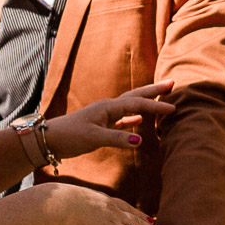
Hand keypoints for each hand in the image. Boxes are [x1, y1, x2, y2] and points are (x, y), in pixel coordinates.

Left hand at [40, 82, 176, 161]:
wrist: (50, 140)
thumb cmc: (70, 136)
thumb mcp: (94, 138)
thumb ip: (117, 139)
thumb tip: (140, 141)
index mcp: (108, 107)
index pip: (137, 104)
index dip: (156, 106)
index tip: (174, 108)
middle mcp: (108, 108)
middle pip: (136, 96)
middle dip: (154, 91)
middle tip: (172, 83)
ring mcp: (105, 116)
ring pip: (131, 106)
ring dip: (146, 102)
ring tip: (161, 97)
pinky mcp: (101, 126)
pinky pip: (123, 119)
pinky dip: (134, 118)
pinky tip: (140, 121)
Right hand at [43, 184, 166, 224]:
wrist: (56, 206)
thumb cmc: (56, 202)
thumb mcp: (73, 198)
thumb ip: (78, 206)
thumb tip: (69, 209)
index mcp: (106, 202)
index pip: (128, 209)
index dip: (140, 216)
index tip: (151, 220)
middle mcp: (113, 214)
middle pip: (137, 224)